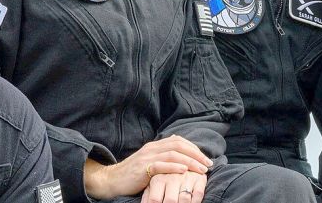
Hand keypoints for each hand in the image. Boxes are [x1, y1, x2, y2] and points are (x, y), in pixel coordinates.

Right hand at [84, 135, 211, 199]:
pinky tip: (184, 170)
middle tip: (208, 163)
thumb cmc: (133, 174)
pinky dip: (174, 167)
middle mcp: (152, 148)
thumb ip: (162, 155)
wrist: (112, 180)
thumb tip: (179, 149)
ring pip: (173, 154)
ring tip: (201, 169)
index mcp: (155, 146)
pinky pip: (160, 165)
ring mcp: (147, 157)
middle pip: (179, 145)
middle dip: (196, 154)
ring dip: (190, 161)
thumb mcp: (149, 161)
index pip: (179, 141)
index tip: (205, 158)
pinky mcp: (142, 168)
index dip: (194, 148)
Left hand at [141, 170, 206, 202]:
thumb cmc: (165, 178)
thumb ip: (148, 195)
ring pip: (185, 199)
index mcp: (158, 179)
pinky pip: (198, 194)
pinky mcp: (199, 178)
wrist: (184, 160)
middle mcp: (172, 178)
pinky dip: (196, 202)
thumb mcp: (154, 185)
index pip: (154, 200)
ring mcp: (186, 178)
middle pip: (170, 200)